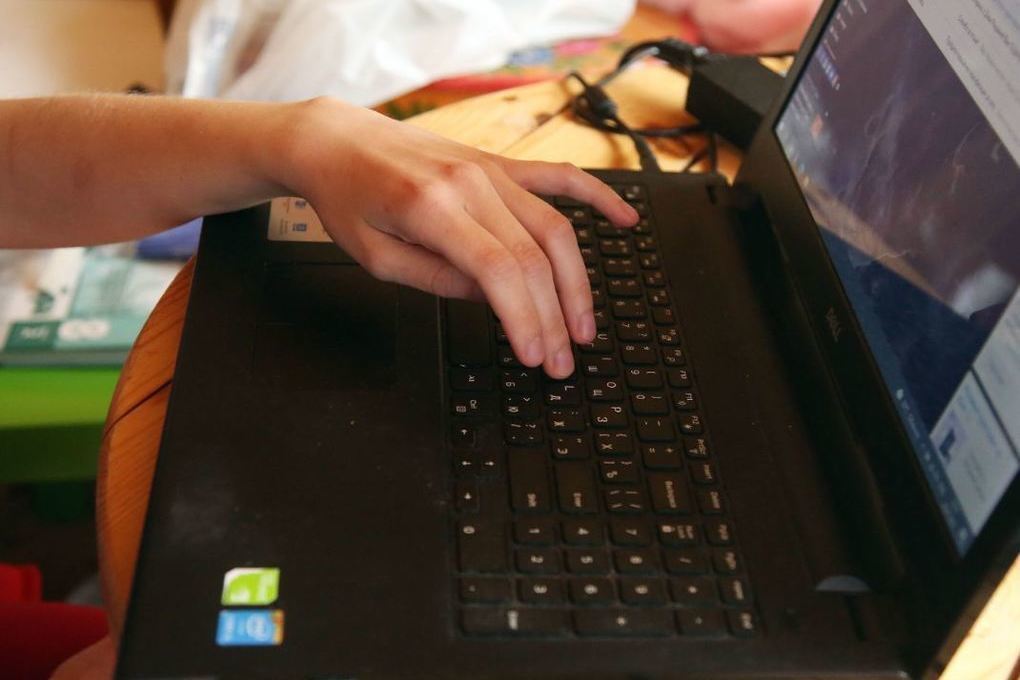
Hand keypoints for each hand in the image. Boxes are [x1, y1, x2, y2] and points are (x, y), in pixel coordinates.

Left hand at [286, 98, 638, 377]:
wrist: (337, 141)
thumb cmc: (347, 199)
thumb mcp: (377, 258)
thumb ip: (438, 281)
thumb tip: (495, 300)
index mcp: (432, 208)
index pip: (498, 272)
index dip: (525, 319)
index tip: (535, 356)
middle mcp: (469, 184)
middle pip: (534, 257)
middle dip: (554, 317)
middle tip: (562, 361)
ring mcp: (489, 170)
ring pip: (555, 227)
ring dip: (577, 282)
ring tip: (583, 326)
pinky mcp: (498, 164)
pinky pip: (560, 177)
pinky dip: (598, 197)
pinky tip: (625, 222)